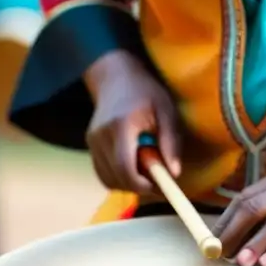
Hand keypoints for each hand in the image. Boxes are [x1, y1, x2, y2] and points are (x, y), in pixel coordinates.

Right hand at [84, 51, 181, 192]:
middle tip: (158, 182)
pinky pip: (103, 173)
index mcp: (120, 126)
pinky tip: (134, 167)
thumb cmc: (146, 93)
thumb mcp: (167, 112)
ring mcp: (92, 142)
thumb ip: (171, 143)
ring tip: (146, 171)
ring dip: (129, 183)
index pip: (125, 167)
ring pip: (108, 179)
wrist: (116, 78)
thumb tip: (174, 173)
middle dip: (138, 186)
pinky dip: (120, 178)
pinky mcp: (90, 146)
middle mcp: (100, 136)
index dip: (142, 184)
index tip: (160, 187)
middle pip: (116, 177)